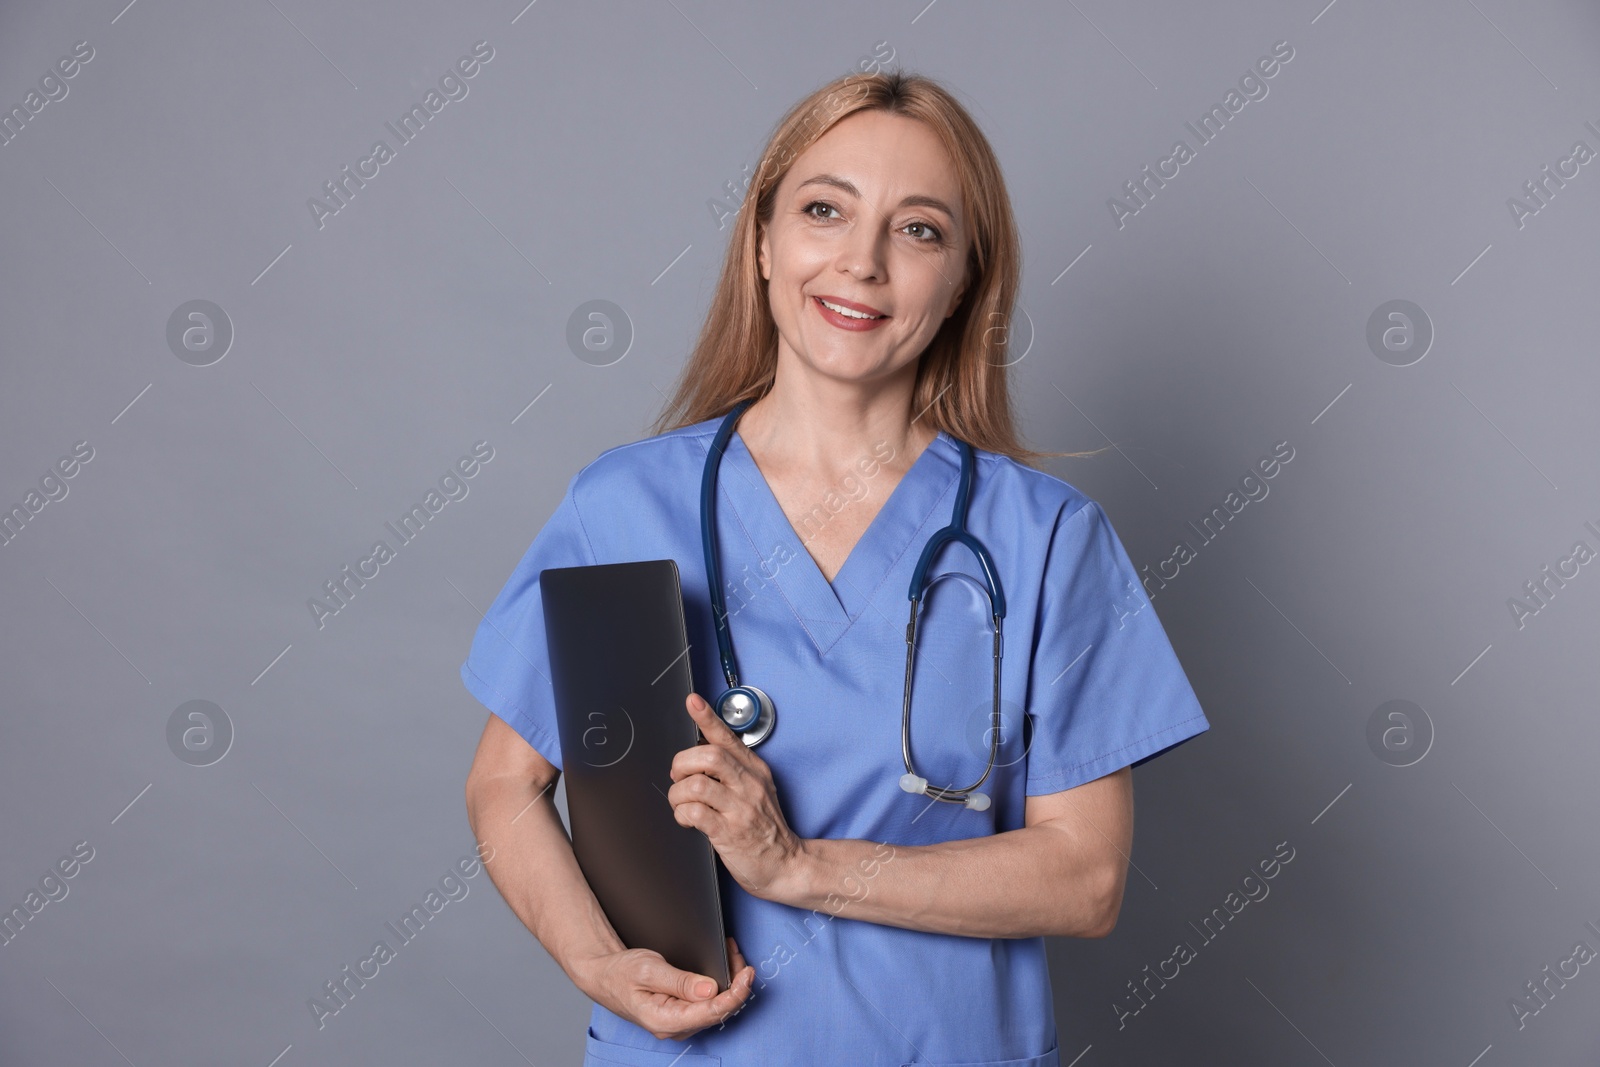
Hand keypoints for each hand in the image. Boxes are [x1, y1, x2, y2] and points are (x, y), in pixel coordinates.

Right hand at [579, 937, 755, 1040]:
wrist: (604, 975)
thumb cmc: (620, 973)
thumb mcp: (649, 970)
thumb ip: (680, 981)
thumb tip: (711, 989)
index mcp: (665, 1020)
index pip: (712, 1012)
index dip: (735, 994)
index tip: (747, 974)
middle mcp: (675, 1027)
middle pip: (719, 1010)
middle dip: (736, 983)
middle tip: (738, 955)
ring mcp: (679, 1023)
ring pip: (716, 1007)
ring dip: (730, 982)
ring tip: (733, 956)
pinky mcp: (682, 1014)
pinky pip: (708, 1004)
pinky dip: (721, 985)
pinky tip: (724, 968)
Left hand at [669, 693, 808, 900]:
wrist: (786, 864)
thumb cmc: (765, 828)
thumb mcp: (755, 790)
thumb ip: (732, 772)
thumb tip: (697, 757)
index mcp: (754, 770)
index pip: (727, 737)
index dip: (707, 718)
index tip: (693, 701)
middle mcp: (748, 785)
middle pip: (708, 756)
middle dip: (682, 764)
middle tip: (679, 777)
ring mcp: (740, 809)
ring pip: (695, 785)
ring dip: (677, 794)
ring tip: (681, 803)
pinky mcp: (729, 832)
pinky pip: (694, 813)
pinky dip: (682, 814)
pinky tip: (687, 820)